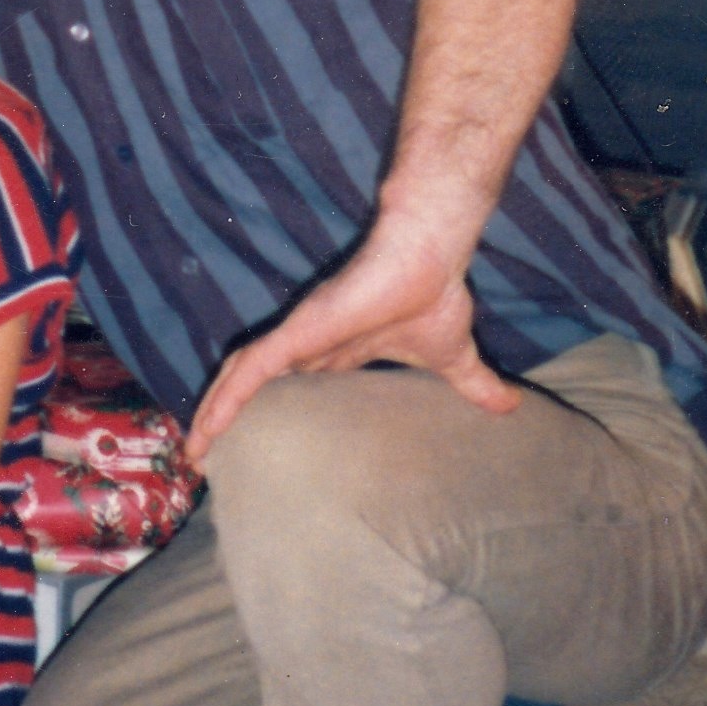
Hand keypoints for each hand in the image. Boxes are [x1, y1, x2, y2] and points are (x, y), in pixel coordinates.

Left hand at [185, 207, 519, 466]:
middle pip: (251, 382)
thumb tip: (512, 408)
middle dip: (225, 415)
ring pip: (240, 377)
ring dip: (213, 412)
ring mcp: (300, 336)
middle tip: (203, 454)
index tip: (251, 441)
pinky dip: (226, 397)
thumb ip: (474, 383)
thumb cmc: (435, 291)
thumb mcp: (455, 356)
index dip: (266, 409)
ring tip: (194, 450)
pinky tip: (208, 427)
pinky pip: (251, 368)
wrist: (431, 251)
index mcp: (337, 349)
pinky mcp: (298, 330)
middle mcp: (309, 343)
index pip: (288, 382)